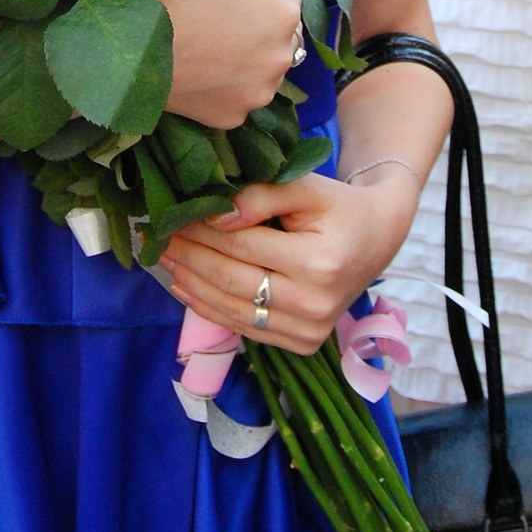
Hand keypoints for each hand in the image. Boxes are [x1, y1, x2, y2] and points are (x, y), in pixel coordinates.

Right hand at [131, 0, 328, 128]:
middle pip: (280, 30)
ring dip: (246, 54)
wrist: (124, 51)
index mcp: (284, 14)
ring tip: (203, 43)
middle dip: (257, 21)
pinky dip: (227, 83)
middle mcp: (283, 58)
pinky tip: (198, 70)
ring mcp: (260, 93)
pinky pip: (242, 92)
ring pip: (263, 63)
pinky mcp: (235, 117)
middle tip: (210, 15)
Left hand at [160, 166, 419, 355]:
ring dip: (192, 284)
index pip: (242, 245)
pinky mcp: (303, 344)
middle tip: (156, 236)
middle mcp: (315, 304)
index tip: (171, 215)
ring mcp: (309, 331)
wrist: (375, 239)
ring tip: (164, 259)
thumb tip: (216, 216)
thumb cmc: (337, 207)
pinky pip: (246, 328)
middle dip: (189, 256)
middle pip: (232, 279)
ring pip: (233, 309)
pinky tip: (186, 287)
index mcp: (318, 263)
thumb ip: (261, 196)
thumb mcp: (306, 187)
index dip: (201, 230)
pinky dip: (210, 308)